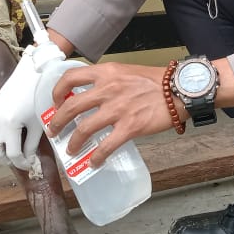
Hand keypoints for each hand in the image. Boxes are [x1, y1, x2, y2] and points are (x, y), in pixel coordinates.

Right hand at [0, 41, 67, 168]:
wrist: (29, 75)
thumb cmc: (37, 97)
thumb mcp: (37, 122)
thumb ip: (32, 144)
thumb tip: (30, 160)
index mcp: (10, 127)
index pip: (14, 155)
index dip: (22, 163)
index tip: (30, 165)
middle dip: (7, 160)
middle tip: (19, 158)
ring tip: (8, 149)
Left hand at [45, 63, 173, 167]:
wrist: (179, 89)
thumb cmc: (157, 81)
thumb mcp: (127, 71)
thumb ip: (109, 81)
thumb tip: (93, 95)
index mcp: (106, 73)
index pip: (71, 78)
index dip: (57, 91)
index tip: (56, 101)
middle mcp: (108, 89)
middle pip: (71, 106)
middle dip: (58, 121)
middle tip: (54, 130)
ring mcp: (118, 109)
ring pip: (84, 128)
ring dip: (73, 142)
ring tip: (71, 149)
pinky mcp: (130, 126)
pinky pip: (106, 145)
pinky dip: (97, 156)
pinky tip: (94, 162)